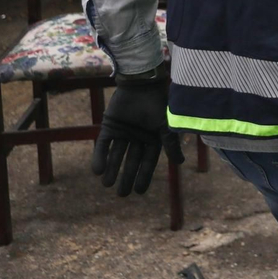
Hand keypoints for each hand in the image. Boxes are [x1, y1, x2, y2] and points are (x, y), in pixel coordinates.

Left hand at [91, 76, 183, 195]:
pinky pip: (103, 144)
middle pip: (131, 161)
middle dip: (127, 177)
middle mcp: (138, 137)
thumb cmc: (159, 103)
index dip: (144, 176)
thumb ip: (171, 143)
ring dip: (111, 170)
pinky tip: (97, 170)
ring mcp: (123, 132)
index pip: (148, 162)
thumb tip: (180, 162)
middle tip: (122, 194)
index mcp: (153, 138)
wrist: (142, 84)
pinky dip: (99, 157)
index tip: (139, 192)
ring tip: (106, 185)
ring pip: (116, 155)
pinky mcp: (109, 126)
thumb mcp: (167, 125)